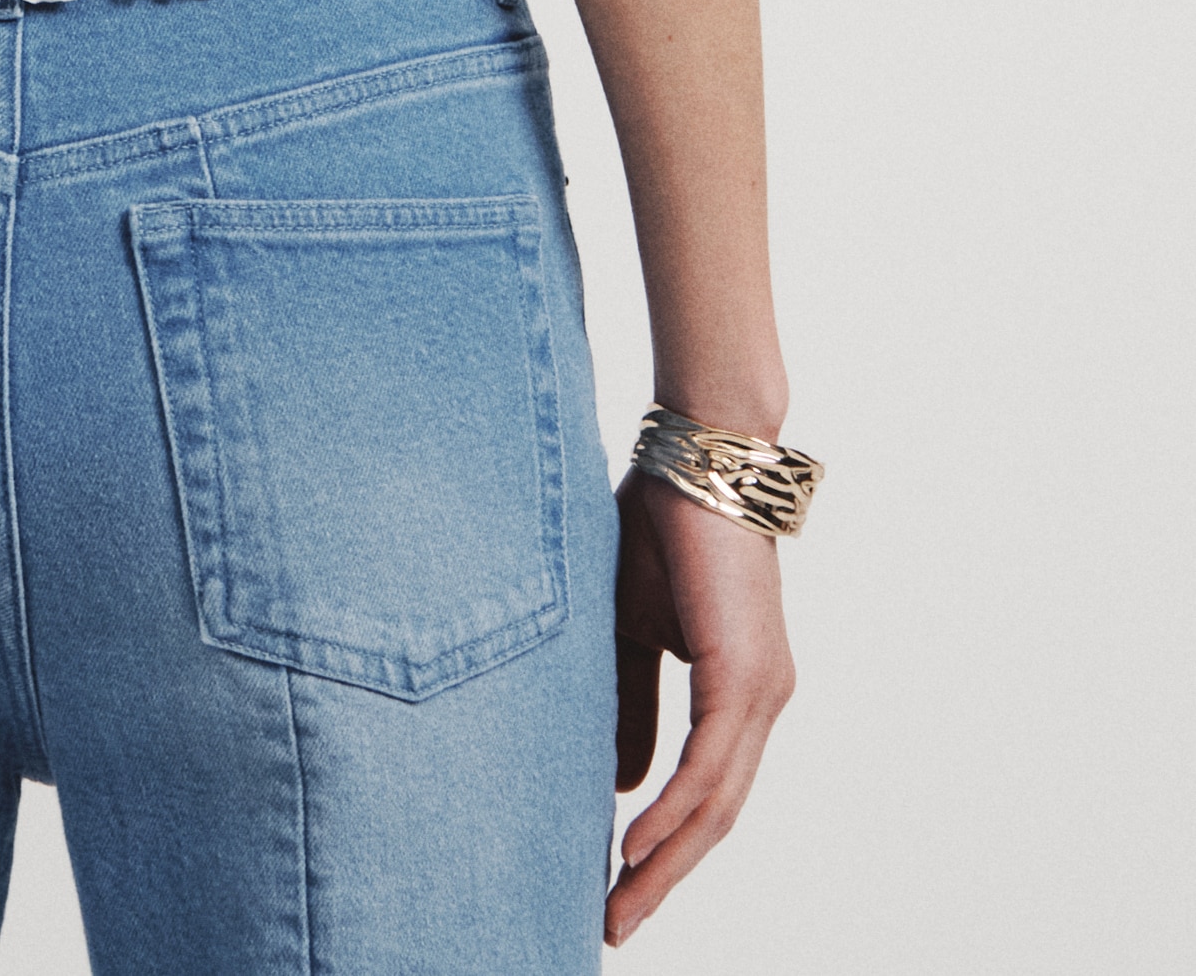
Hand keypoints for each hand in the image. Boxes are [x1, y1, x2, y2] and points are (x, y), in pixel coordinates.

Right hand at [605, 464, 794, 945]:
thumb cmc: (664, 526)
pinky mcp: (744, 672)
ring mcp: (760, 690)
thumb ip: (631, 703)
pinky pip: (708, 764)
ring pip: (715, 803)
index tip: (617, 887)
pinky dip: (674, 812)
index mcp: (739, 690)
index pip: (704, 792)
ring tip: (620, 903)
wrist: (698, 454)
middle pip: (714, 816)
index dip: (665, 846)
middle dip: (663, 877)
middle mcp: (761, 701)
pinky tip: (636, 844)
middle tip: (614, 922)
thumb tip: (623, 785)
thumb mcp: (631, 630)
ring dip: (666, 861)